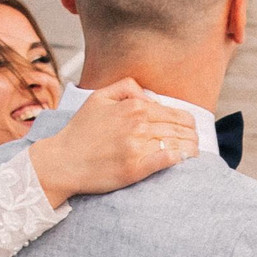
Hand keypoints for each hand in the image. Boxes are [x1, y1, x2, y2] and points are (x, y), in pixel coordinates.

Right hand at [28, 79, 199, 204]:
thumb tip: (149, 95)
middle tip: (194, 143)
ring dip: (190, 148)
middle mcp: (138, 123)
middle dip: (193, 136)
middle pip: (181, 128)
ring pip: (179, 143)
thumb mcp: (98, 98)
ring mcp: (137, 146)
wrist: (62, 161)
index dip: (188, 123)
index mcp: (134, 106)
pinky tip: (182, 160)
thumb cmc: (80, 132)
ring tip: (192, 153)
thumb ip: (125, 87)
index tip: (189, 131)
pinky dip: (179, 158)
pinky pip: (167, 159)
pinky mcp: (135, 168)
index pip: (176, 113)